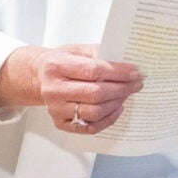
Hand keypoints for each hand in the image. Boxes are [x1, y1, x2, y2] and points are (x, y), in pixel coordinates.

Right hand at [0, 44, 142, 134]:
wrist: (40, 76)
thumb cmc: (64, 61)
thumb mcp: (80, 49)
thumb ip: (102, 54)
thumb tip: (129, 63)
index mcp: (58, 66)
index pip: (94, 71)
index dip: (119, 72)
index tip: (136, 72)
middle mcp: (54, 89)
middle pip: (95, 94)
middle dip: (122, 88)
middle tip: (137, 83)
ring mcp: (55, 108)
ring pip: (94, 112)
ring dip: (117, 103)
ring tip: (127, 93)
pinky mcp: (60, 122)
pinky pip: (89, 127)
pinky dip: (108, 119)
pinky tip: (117, 107)